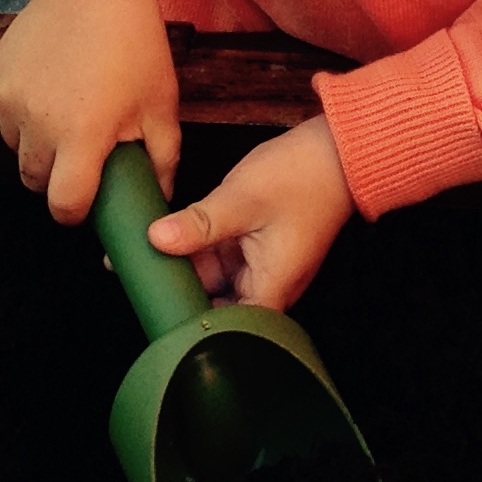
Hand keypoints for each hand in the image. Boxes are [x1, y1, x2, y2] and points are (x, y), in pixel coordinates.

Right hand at [0, 0, 176, 221]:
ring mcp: (12, 101)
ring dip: (38, 147)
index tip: (88, 199)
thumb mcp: (160, 103)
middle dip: (57, 178)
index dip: (76, 210)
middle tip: (83, 154)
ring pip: (17, 150)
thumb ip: (161, 157)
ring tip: (69, 115)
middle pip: (35, 182)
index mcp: (83, 135)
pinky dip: (25, 115)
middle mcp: (39, 123)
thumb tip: (158, 198)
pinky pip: (6, 117)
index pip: (63, 205)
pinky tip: (53, 88)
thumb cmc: (134, 44)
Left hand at [146, 117, 355, 311]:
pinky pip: (223, 258)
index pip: (232, 331)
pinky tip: (170, 240)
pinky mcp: (258, 245)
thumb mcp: (241, 201)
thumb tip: (155, 239)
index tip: (166, 319)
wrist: (335, 150)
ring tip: (148, 263)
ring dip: (190, 270)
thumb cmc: (301, 177)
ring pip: (217, 280)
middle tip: (146, 285)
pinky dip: (201, 251)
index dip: (200, 330)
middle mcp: (269, 282)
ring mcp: (263, 263)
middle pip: (220, 306)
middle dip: (186, 298)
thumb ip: (198, 224)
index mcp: (272, 285)